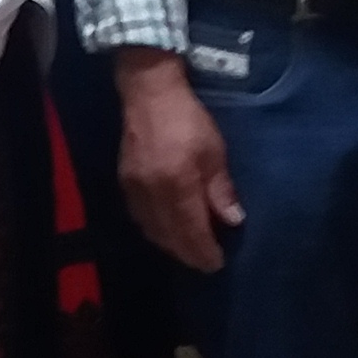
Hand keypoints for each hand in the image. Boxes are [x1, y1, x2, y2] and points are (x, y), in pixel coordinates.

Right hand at [115, 52, 243, 272]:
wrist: (149, 93)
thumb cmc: (188, 119)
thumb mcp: (214, 151)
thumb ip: (220, 189)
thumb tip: (233, 220)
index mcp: (178, 186)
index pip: (192, 232)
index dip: (204, 252)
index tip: (216, 264)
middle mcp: (153, 194)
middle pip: (170, 237)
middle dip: (187, 253)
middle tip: (204, 262)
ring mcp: (135, 190)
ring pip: (152, 230)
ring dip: (171, 244)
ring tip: (188, 248)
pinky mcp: (125, 183)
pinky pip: (140, 217)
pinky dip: (155, 229)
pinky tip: (167, 227)